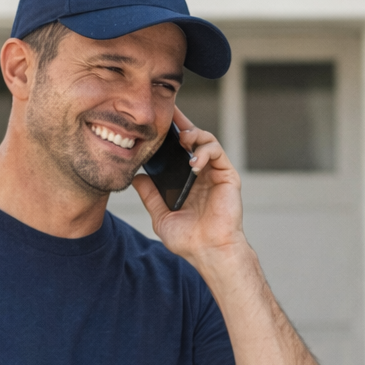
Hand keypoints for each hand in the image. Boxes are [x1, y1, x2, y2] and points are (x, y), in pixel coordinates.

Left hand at [132, 106, 246, 267]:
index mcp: (187, 181)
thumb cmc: (189, 239)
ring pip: (207, 140)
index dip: (169, 135)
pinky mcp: (228, 176)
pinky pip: (217, 152)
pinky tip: (194, 161)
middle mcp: (202, 174)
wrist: (208, 251)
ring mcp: (215, 174)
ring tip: (183, 139)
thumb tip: (136, 178)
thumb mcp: (161, 215)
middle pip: (193, 139)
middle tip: (169, 113)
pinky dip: (205, 150)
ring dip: (194, 134)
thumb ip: (150, 196)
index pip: (178, 151)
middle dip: (181, 123)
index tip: (157, 122)